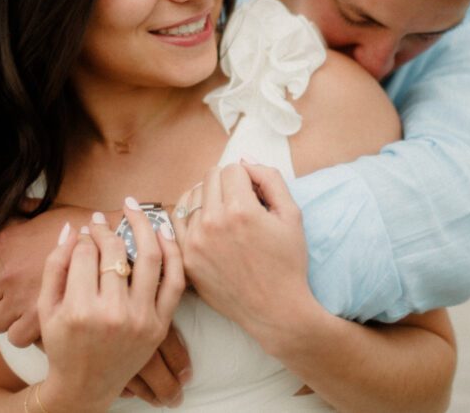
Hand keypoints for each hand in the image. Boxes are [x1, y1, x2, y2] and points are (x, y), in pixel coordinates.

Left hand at [0, 204, 80, 346]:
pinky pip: (16, 337)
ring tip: (23, 313)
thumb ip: (24, 211)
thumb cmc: (81, 223)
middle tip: (4, 300)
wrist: (112, 240)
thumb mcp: (46, 210)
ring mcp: (22, 298)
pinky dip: (25, 333)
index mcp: (5, 244)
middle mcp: (8, 272)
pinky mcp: (41, 318)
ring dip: (6, 320)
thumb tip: (15, 207)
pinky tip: (38, 323)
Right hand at [38, 198, 184, 409]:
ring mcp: (140, 320)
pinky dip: (172, 253)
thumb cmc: (63, 343)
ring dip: (144, 226)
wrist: (86, 385)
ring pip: (148, 258)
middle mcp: (111, 314)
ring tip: (135, 209)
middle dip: (107, 229)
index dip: (85, 235)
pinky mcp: (159, 325)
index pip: (86, 253)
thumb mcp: (46, 307)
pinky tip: (162, 233)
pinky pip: (173, 281)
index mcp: (79, 309)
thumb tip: (72, 229)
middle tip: (103, 221)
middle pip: (114, 252)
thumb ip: (55, 265)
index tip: (86, 229)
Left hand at [172, 162, 315, 347]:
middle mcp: (213, 223)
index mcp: (241, 210)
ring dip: (208, 197)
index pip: (233, 169)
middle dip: (228, 184)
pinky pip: (177, 220)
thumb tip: (245, 160)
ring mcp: (195, 242)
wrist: (275, 310)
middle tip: (242, 203)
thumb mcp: (292, 215)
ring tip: (225, 213)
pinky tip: (204, 221)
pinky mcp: (186, 258)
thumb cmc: (288, 262)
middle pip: (211, 177)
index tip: (256, 194)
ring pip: (192, 195)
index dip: (248, 178)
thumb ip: (270, 178)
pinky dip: (190, 215)